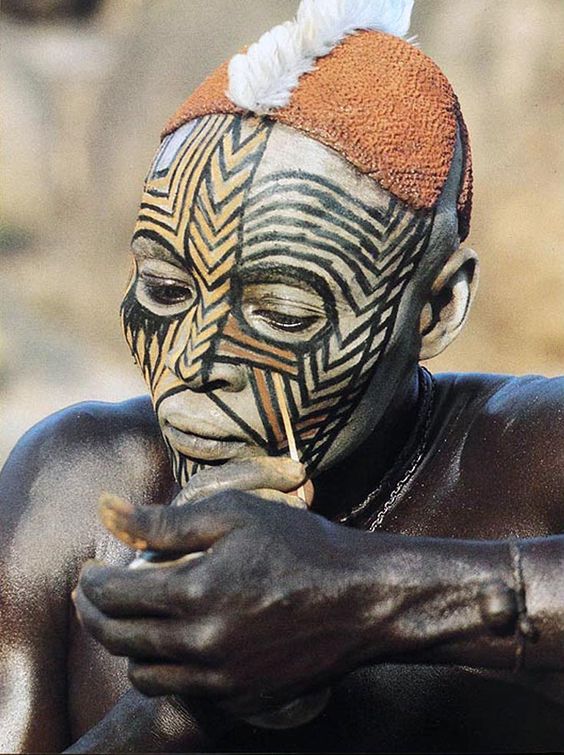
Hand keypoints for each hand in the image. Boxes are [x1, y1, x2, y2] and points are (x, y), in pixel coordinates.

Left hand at [73, 484, 379, 716]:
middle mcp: (200, 644)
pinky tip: (176, 643)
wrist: (362, 599)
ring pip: (143, 674)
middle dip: (94, 615)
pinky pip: (182, 692)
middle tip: (93, 595)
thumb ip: (166, 520)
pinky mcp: (240, 700)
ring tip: (132, 620)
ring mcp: (220, 679)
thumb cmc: (301, 546)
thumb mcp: (235, 514)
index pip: (113, 596)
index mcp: (193, 593)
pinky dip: (165, 670)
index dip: (92, 582)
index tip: (90, 570)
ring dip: (126, 647)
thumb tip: (109, 510)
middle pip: (118, 638)